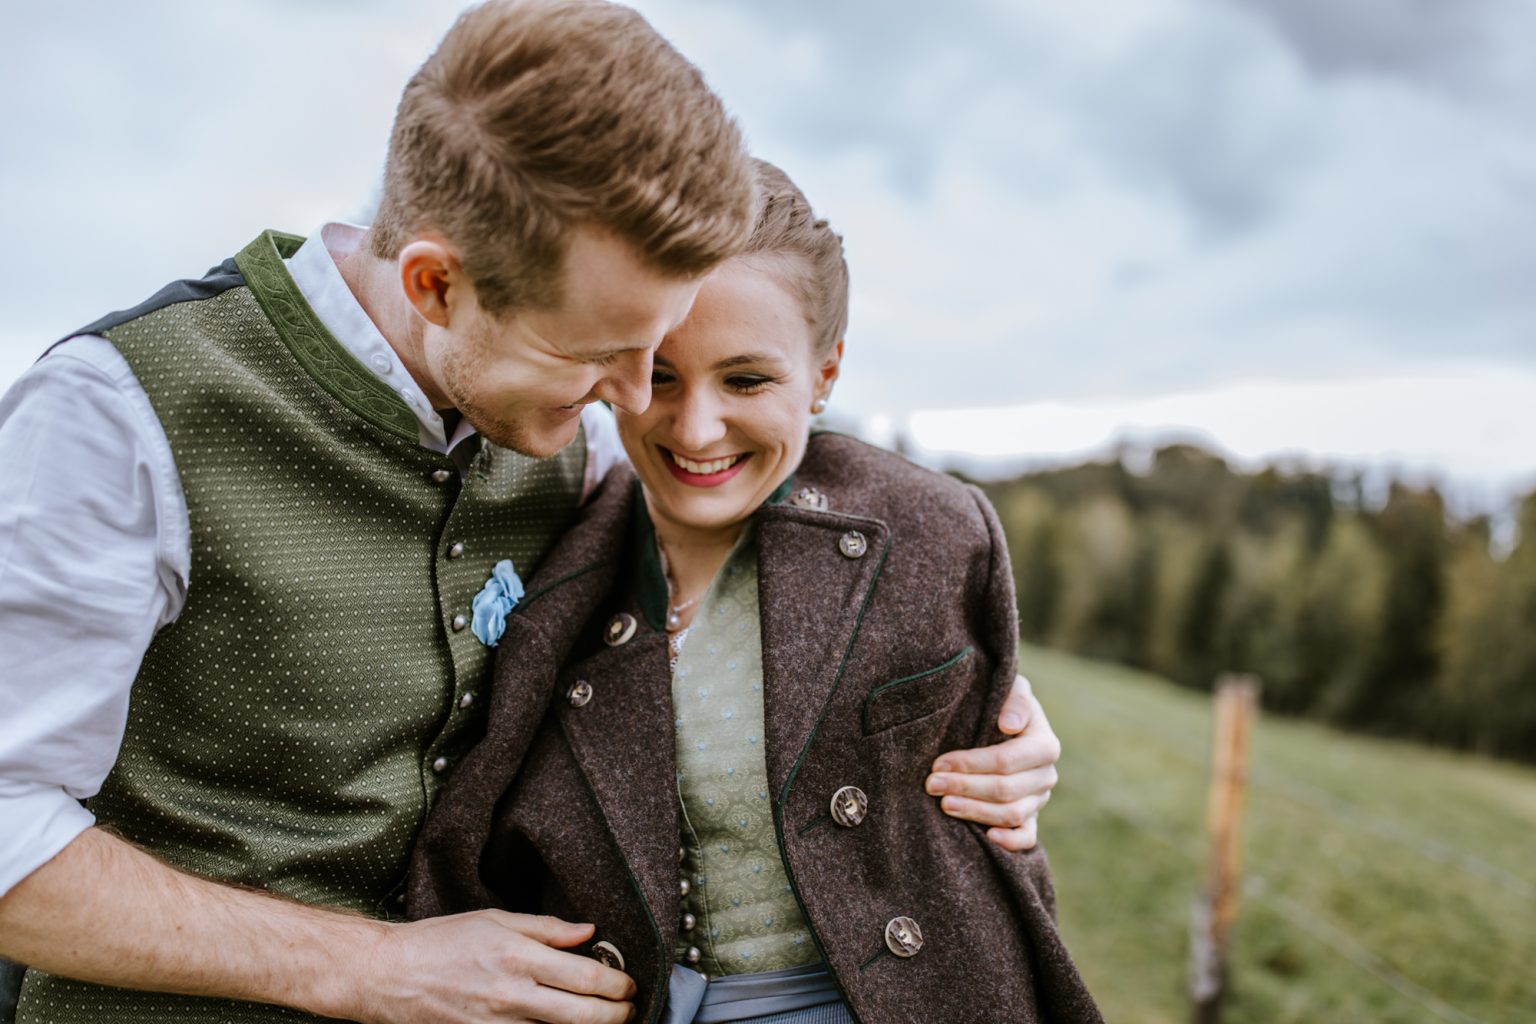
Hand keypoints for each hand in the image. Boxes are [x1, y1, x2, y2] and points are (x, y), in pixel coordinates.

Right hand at [357, 911, 635, 1023]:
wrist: (389, 975)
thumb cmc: (439, 942)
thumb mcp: (495, 919)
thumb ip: (546, 928)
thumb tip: (588, 931)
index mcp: (518, 956)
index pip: (586, 976)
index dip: (618, 984)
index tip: (629, 984)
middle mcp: (512, 994)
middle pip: (583, 1016)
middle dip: (616, 1015)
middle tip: (628, 1009)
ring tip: (602, 1019)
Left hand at [926, 674, 1061, 851]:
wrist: (1004, 722)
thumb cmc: (1002, 703)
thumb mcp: (1012, 688)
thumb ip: (1015, 699)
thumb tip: (1009, 725)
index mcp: (1045, 745)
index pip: (1006, 761)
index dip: (970, 764)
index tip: (939, 763)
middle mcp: (1046, 775)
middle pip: (1005, 790)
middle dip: (964, 787)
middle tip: (931, 784)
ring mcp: (1039, 799)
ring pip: (1010, 814)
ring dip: (975, 811)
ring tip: (944, 805)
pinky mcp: (1031, 818)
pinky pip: (1027, 837)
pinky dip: (1010, 841)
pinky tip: (986, 837)